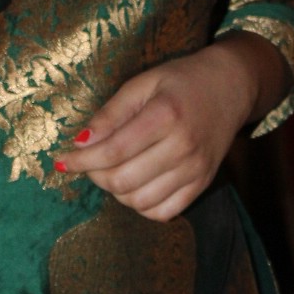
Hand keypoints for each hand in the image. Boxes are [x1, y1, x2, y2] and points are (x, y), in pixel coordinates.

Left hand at [50, 38, 280, 221]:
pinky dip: (141, 205)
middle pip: (123, 180)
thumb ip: (111, 113)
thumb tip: (79, 141)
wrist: (231, 87)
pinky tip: (135, 184)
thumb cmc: (181, 80)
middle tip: (87, 161)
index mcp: (166, 115)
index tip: (62, 159)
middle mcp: (184, 147)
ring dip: (115, 191)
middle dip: (94, 175)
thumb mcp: (143, 83)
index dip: (81, 159)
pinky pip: (164, 212)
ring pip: (140, 201)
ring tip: (111, 170)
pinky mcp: (203, 184)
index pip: (113, 151)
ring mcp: (196, 169)